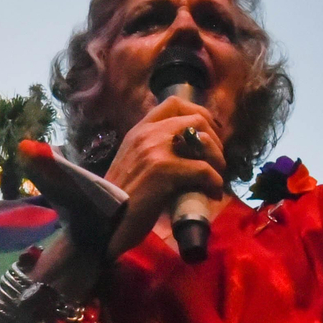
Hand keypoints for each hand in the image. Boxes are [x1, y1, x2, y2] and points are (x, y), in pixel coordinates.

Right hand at [102, 96, 226, 256]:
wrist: (104, 219)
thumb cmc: (119, 198)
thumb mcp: (133, 163)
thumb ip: (154, 151)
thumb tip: (188, 154)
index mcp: (139, 130)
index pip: (174, 103)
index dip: (199, 113)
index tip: (208, 133)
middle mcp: (148, 133)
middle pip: (196, 118)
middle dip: (215, 139)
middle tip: (216, 160)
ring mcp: (156, 149)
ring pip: (204, 140)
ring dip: (218, 159)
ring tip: (216, 177)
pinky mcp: (165, 170)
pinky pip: (204, 170)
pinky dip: (215, 182)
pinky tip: (212, 194)